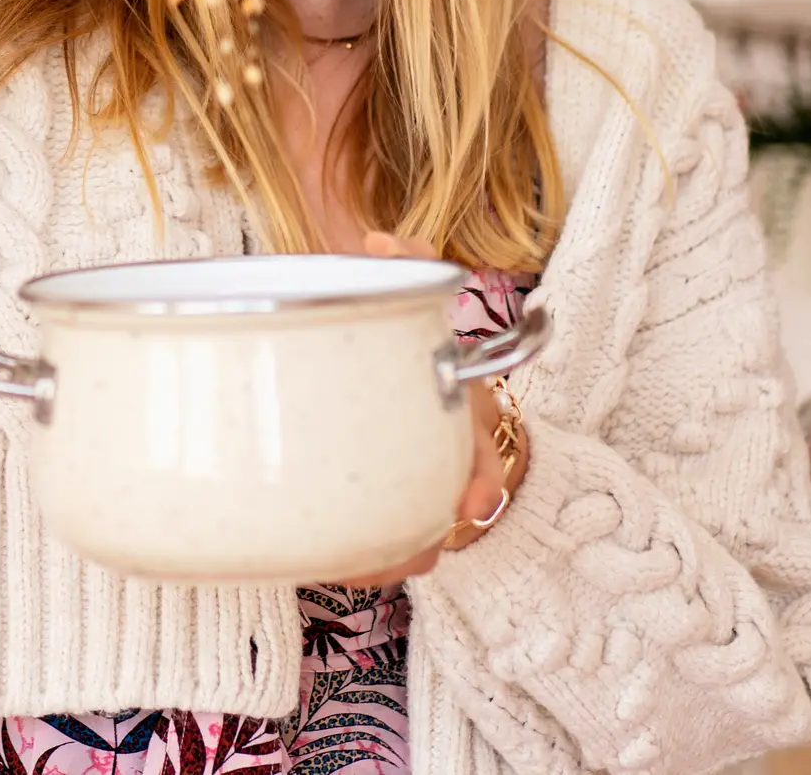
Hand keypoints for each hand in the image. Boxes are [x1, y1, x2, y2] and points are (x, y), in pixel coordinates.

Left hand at [330, 231, 518, 587]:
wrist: (349, 327)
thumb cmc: (378, 305)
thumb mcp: (391, 280)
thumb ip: (403, 256)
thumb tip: (382, 244)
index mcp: (455, 399)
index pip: (480, 442)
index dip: (481, 475)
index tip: (474, 500)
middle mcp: (440, 439)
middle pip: (452, 503)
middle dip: (432, 536)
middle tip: (407, 553)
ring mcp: (409, 467)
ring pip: (417, 533)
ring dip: (395, 554)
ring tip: (356, 566)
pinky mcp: (372, 490)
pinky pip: (377, 537)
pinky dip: (358, 555)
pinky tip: (329, 560)